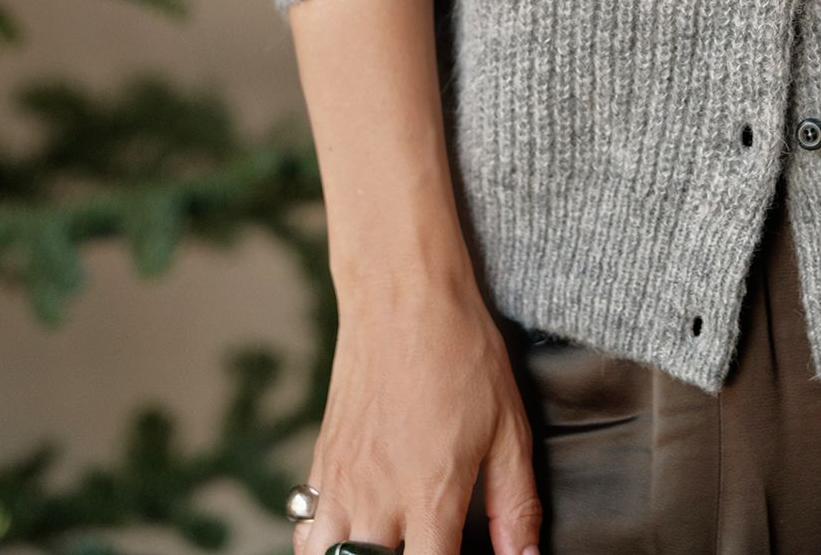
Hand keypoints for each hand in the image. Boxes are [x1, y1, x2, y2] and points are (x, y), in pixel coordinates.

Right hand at [292, 273, 541, 554]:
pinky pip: (305, 533)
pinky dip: (321, 549)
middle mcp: (379, 498)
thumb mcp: (509, 426)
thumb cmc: (461, 350)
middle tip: (423, 548)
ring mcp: (342, 484)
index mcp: (431, 494)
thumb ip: (515, 503)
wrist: (402, 292)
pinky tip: (351, 540)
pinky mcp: (321, 463)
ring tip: (387, 547)